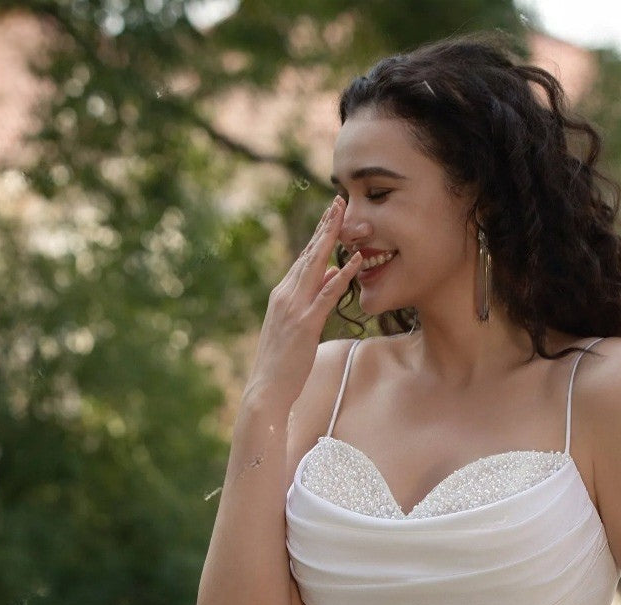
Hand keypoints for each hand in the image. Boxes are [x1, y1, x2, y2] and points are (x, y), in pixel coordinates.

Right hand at [243, 195, 362, 408]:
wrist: (266, 389)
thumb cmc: (282, 364)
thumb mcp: (297, 327)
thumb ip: (312, 300)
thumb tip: (331, 276)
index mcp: (282, 295)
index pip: (303, 258)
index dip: (318, 235)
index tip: (330, 214)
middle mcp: (285, 295)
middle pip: (309, 254)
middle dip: (324, 226)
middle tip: (338, 200)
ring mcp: (294, 308)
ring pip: (315, 267)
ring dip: (331, 240)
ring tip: (345, 217)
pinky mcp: (305, 324)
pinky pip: (326, 295)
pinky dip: (341, 278)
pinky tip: (354, 262)